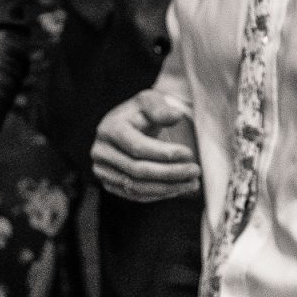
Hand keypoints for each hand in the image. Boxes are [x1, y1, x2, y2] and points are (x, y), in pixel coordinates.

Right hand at [92, 87, 199, 201]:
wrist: (128, 127)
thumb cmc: (142, 113)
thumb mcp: (150, 101)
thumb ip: (161, 108)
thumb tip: (175, 116)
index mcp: (109, 129)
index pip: (137, 147)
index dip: (164, 153)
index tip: (189, 154)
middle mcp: (100, 151)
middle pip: (137, 170)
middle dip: (170, 173)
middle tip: (195, 171)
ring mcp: (102, 170)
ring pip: (136, 186)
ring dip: (168, 187)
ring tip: (192, 183)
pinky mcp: (108, 183)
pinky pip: (135, 195)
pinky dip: (158, 194)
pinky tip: (178, 189)